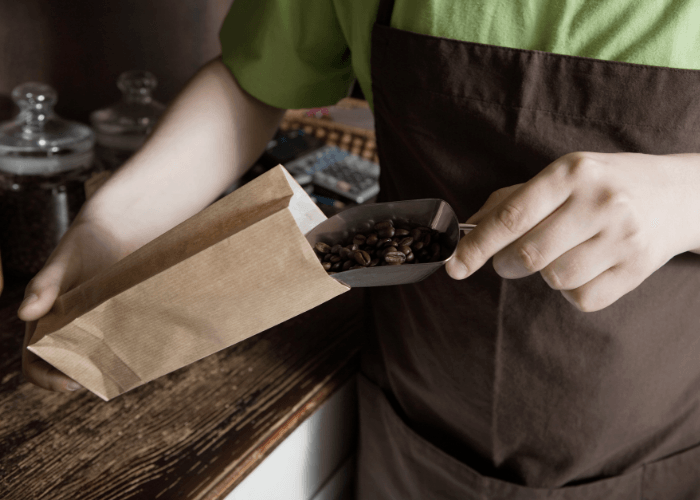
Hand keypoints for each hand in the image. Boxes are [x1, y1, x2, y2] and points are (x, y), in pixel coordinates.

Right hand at [18, 216, 128, 392]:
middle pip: (69, 368)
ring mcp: (94, 330)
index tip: (71, 383)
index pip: (36, 363)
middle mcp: (67, 331)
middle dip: (83, 378)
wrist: (116, 233)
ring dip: (106, 369)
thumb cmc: (82, 246)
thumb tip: (23, 314)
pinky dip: (125, 353)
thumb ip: (44, 286)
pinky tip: (141, 352)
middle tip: (104, 378)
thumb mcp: (64, 264)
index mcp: (44, 323)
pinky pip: (118, 346)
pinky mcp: (117, 325)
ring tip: (124, 367)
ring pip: (95, 361)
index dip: (48, 379)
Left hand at [445, 152, 699, 311]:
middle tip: (510, 259)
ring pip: (555, 279)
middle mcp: (598, 201)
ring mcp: (622, 236)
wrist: (678, 194)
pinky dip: (572, 291)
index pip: (512, 216)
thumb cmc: (604, 184)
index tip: (454, 266)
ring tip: (560, 254)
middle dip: (506, 264)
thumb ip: (512, 200)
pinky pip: (582, 298)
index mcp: (571, 172)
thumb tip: (469, 229)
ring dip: (544, 275)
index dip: (476, 246)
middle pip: (529, 255)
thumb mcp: (562, 176)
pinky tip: (586, 267)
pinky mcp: (637, 268)